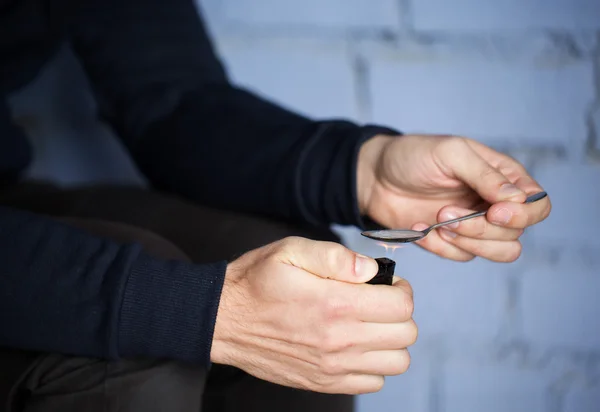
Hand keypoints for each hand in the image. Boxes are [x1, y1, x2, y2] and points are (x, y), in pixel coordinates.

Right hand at [210, 236, 416, 393]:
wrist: (224, 320)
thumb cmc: (257, 282)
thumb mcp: (290, 251)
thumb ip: (335, 256)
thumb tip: (370, 269)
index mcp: (335, 303)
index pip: (401, 305)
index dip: (401, 288)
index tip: (386, 283)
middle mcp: (339, 340)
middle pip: (405, 334)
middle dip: (399, 313)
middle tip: (378, 301)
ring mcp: (332, 367)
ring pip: (396, 362)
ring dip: (390, 341)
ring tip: (369, 324)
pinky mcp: (323, 383)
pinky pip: (373, 382)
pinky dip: (373, 364)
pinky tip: (354, 345)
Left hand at [357, 134, 550, 261]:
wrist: (374, 178)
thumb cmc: (413, 156)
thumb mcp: (450, 154)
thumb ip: (485, 175)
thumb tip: (518, 200)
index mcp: (503, 177)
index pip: (538, 205)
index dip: (523, 215)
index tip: (494, 211)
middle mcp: (495, 203)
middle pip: (517, 233)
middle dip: (483, 229)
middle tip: (446, 213)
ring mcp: (475, 225)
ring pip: (499, 252)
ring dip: (468, 241)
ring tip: (437, 222)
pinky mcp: (452, 242)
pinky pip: (463, 256)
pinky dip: (442, 247)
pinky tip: (422, 228)